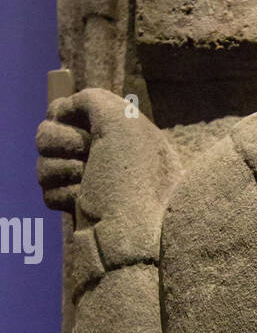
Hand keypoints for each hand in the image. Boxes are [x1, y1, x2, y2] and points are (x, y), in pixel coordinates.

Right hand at [36, 89, 180, 263]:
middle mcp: (98, 152)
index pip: (63, 110)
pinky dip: (63, 195)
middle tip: (89, 154)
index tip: (84, 127)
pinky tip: (85, 202)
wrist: (137, 232)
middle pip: (44, 135)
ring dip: (61, 170)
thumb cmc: (134, 173)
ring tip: (88, 182)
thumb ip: (91, 100)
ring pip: (42, 165)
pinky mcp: (77, 207)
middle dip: (62, 142)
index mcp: (111, 128)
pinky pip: (47, 193)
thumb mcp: (122, 120)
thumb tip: (64, 107)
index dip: (65, 116)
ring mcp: (85, 181)